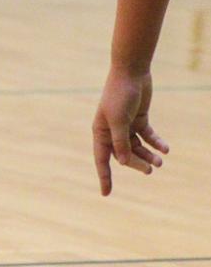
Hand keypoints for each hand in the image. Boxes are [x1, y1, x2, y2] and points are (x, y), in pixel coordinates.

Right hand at [91, 66, 167, 195]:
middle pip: (124, 155)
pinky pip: (148, 136)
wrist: (131, 73)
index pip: (102, 159)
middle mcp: (112, 131)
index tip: (106, 194)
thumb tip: (124, 162)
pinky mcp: (139, 119)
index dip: (104, 177)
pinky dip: (156, 143)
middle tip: (151, 170)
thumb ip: (120, 141)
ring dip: (148, 155)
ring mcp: (126, 125)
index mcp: (101, 132)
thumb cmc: (120, 95)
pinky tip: (165, 149)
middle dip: (137, 164)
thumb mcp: (119, 119)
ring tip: (161, 161)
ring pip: (137, 147)